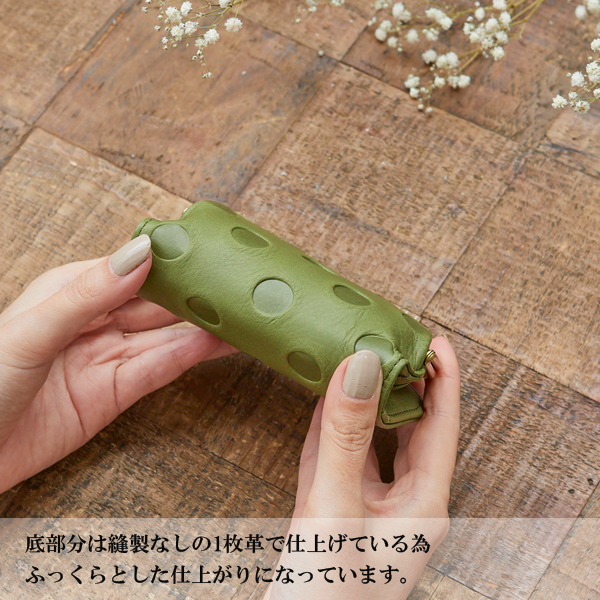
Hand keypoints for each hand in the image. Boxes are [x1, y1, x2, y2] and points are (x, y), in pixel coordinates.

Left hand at [0, 236, 236, 493]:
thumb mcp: (33, 328)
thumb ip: (89, 292)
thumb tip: (140, 252)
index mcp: (70, 290)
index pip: (131, 269)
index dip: (170, 261)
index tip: (207, 252)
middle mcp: (93, 321)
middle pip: (154, 303)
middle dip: (193, 294)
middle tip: (237, 284)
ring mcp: (107, 358)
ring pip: (164, 336)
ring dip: (201, 327)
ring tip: (241, 314)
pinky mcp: (115, 394)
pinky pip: (159, 369)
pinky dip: (189, 356)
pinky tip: (218, 344)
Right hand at [266, 336, 459, 598]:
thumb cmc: (327, 591)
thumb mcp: (336, 506)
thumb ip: (346, 438)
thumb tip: (360, 367)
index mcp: (424, 505)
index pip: (441, 428)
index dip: (444, 382)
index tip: (436, 340)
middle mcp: (402, 502)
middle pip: (410, 429)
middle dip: (405, 384)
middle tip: (393, 340)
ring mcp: (366, 505)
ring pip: (371, 439)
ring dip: (365, 400)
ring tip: (359, 358)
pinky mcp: (334, 507)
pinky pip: (336, 454)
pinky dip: (330, 423)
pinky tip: (324, 397)